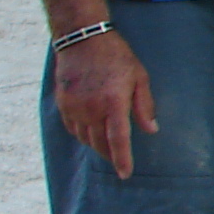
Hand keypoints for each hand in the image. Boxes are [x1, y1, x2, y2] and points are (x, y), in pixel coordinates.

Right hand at [53, 29, 155, 178]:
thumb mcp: (139, 77)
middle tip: (119, 161)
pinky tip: (90, 133)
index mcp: (113, 103)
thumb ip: (144, 106)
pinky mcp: (63, 104)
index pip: (118, 140)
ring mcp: (74, 107)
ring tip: (106, 147)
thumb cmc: (116, 57)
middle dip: (110, 155)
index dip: (122, 160)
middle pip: (100, 143)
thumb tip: (151, 130)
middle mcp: (91, 108)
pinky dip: (82, 135)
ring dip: (96, 146)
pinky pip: (72, 128)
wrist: (82, 39)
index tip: (125, 174)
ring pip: (85, 138)